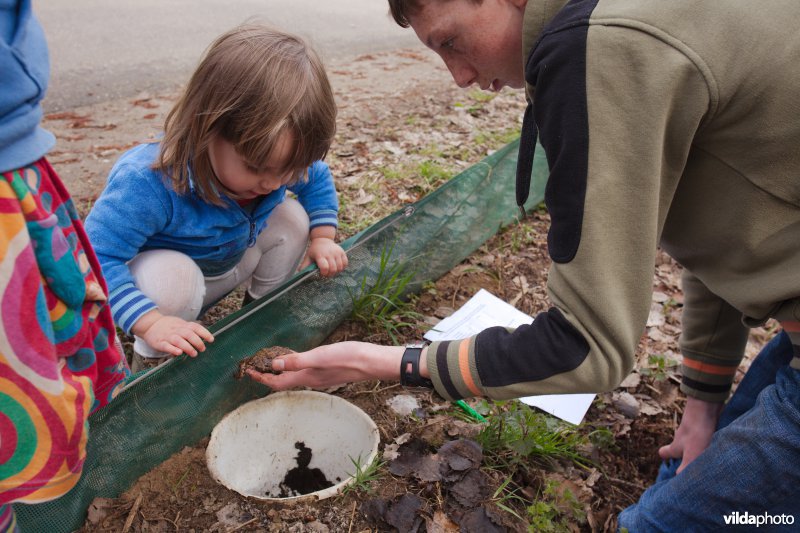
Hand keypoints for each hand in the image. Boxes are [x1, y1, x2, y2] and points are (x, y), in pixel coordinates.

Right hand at [131, 310, 213, 356]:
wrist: (149, 324)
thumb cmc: (168, 325)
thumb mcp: (180, 324)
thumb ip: (190, 330)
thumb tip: (204, 337)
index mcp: (182, 325)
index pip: (195, 327)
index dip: (204, 333)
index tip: (211, 340)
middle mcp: (176, 330)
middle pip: (189, 334)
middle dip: (197, 342)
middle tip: (203, 349)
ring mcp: (168, 336)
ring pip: (179, 341)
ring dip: (188, 347)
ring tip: (194, 354)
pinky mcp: (159, 343)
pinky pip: (166, 346)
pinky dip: (173, 349)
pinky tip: (179, 353)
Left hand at [246, 341, 402, 389]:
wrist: (371, 362)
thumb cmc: (348, 358)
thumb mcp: (319, 357)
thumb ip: (296, 361)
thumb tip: (273, 365)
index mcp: (306, 377)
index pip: (277, 382)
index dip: (261, 378)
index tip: (248, 372)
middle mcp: (311, 379)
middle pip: (283, 381)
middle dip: (268, 375)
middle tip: (255, 366)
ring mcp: (320, 376)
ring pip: (293, 376)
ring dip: (280, 371)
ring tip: (270, 362)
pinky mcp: (327, 370)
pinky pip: (304, 371)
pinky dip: (294, 366)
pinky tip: (296, 358)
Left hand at [299, 236, 347, 276]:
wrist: (323, 239)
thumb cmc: (314, 250)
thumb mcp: (308, 256)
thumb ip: (304, 266)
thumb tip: (299, 275)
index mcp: (320, 255)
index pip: (324, 267)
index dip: (324, 273)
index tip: (321, 274)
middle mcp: (329, 253)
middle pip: (333, 269)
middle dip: (330, 274)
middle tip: (326, 274)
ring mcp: (337, 252)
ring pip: (340, 267)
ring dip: (336, 272)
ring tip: (331, 270)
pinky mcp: (342, 252)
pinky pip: (345, 263)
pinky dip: (342, 267)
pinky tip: (337, 266)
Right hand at [658, 396, 722, 472]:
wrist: (706, 409)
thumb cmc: (697, 435)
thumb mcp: (691, 457)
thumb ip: (685, 470)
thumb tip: (679, 481)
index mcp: (675, 446)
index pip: (664, 453)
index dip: (665, 458)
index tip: (669, 465)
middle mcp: (681, 438)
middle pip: (678, 446)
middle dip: (684, 454)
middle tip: (693, 463)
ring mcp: (692, 430)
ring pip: (692, 441)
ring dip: (699, 448)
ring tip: (711, 457)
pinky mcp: (704, 424)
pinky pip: (704, 435)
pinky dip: (708, 440)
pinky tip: (719, 447)